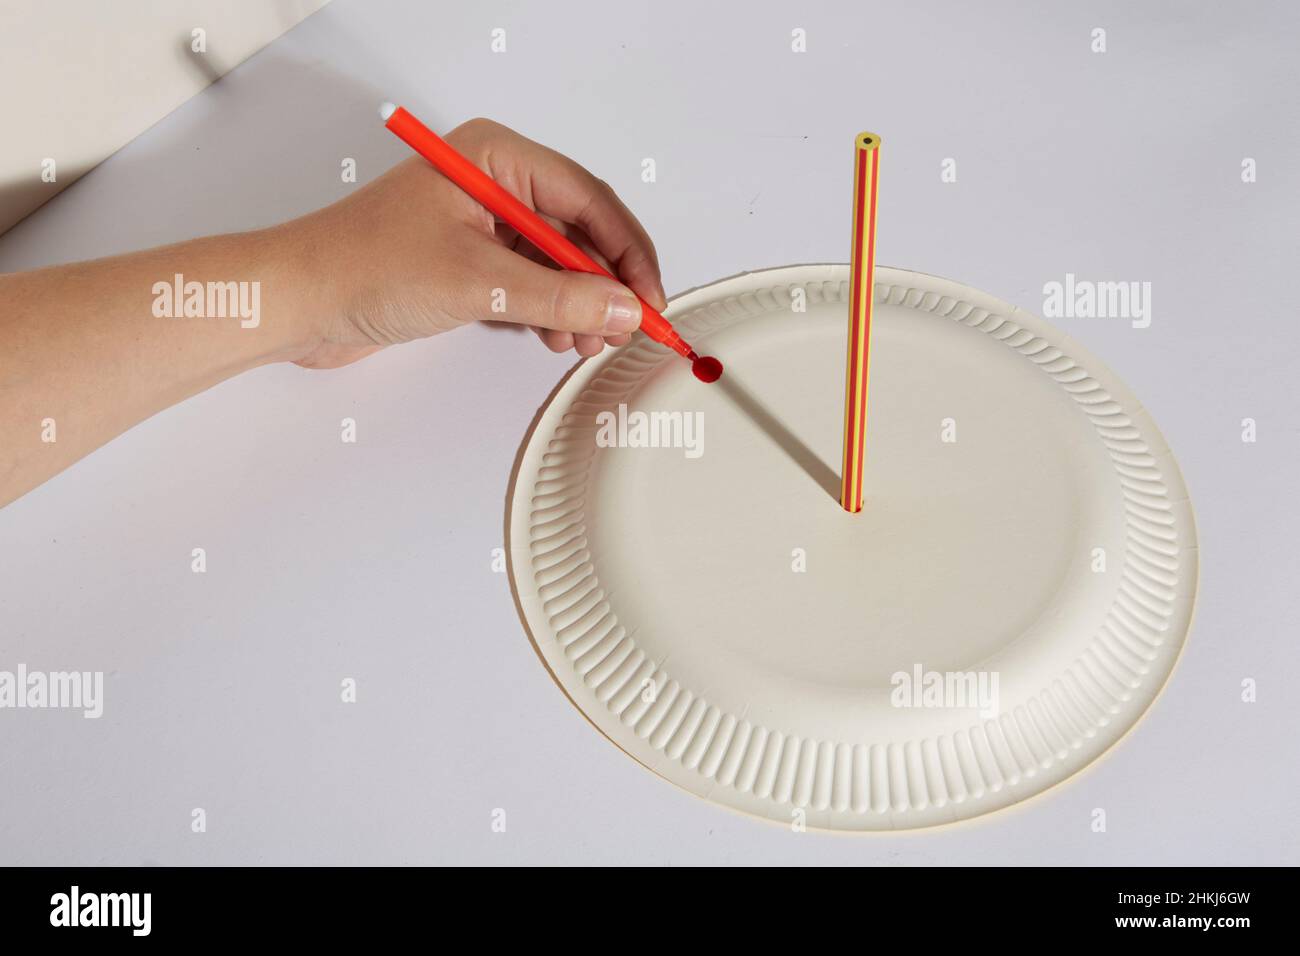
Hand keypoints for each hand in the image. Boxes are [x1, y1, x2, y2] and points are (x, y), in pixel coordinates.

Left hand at [289, 117, 667, 369]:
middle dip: (604, 283)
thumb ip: (558, 296)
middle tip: (623, 327)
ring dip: (578, 304)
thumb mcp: (476, 282)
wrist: (296, 301)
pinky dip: (549, 311)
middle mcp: (493, 184)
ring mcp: (481, 224)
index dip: (628, 252)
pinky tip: (554, 335)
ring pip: (557, 262)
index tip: (649, 299)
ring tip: (585, 340)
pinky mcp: (469, 262)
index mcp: (496, 157)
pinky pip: (530, 283)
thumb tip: (621, 307)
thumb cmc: (358, 266)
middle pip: (579, 231)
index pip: (589, 199)